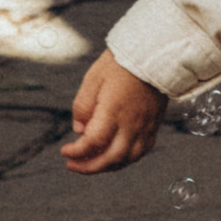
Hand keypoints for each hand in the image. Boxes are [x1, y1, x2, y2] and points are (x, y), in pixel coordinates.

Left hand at [65, 49, 166, 172]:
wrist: (155, 52)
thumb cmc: (123, 62)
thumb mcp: (93, 78)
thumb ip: (82, 107)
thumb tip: (80, 130)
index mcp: (113, 111)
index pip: (92, 143)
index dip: (76, 152)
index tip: (65, 151)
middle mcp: (132, 123)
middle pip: (111, 158)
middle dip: (89, 168)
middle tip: (72, 165)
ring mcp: (146, 125)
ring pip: (128, 159)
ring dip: (108, 166)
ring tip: (93, 164)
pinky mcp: (154, 123)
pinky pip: (143, 150)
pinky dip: (127, 159)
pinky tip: (116, 155)